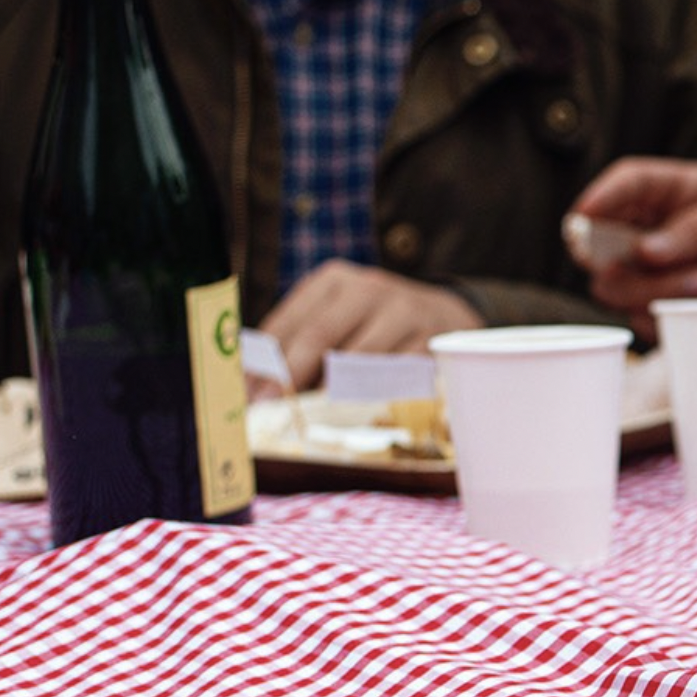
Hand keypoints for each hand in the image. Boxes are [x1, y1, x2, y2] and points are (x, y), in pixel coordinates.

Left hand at [260, 262, 482, 390]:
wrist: (447, 314)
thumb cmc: (376, 322)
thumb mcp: (339, 315)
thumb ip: (301, 340)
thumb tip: (255, 382)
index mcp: (334, 281)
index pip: (291, 321)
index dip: (266, 360)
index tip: (248, 393)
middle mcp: (368, 289)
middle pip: (320, 334)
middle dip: (291, 376)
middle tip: (271, 408)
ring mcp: (403, 312)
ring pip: (359, 358)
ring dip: (332, 391)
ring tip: (310, 416)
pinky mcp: (431, 340)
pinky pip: (395, 375)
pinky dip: (374, 395)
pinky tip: (358, 412)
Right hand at [572, 159, 696, 316]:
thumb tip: (645, 251)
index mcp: (670, 191)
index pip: (625, 184)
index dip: (600, 196)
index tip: (585, 215)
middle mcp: (649, 228)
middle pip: (599, 241)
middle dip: (613, 255)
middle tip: (654, 259)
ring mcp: (652, 272)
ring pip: (613, 286)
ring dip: (650, 288)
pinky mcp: (662, 309)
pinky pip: (640, 320)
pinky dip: (664, 318)